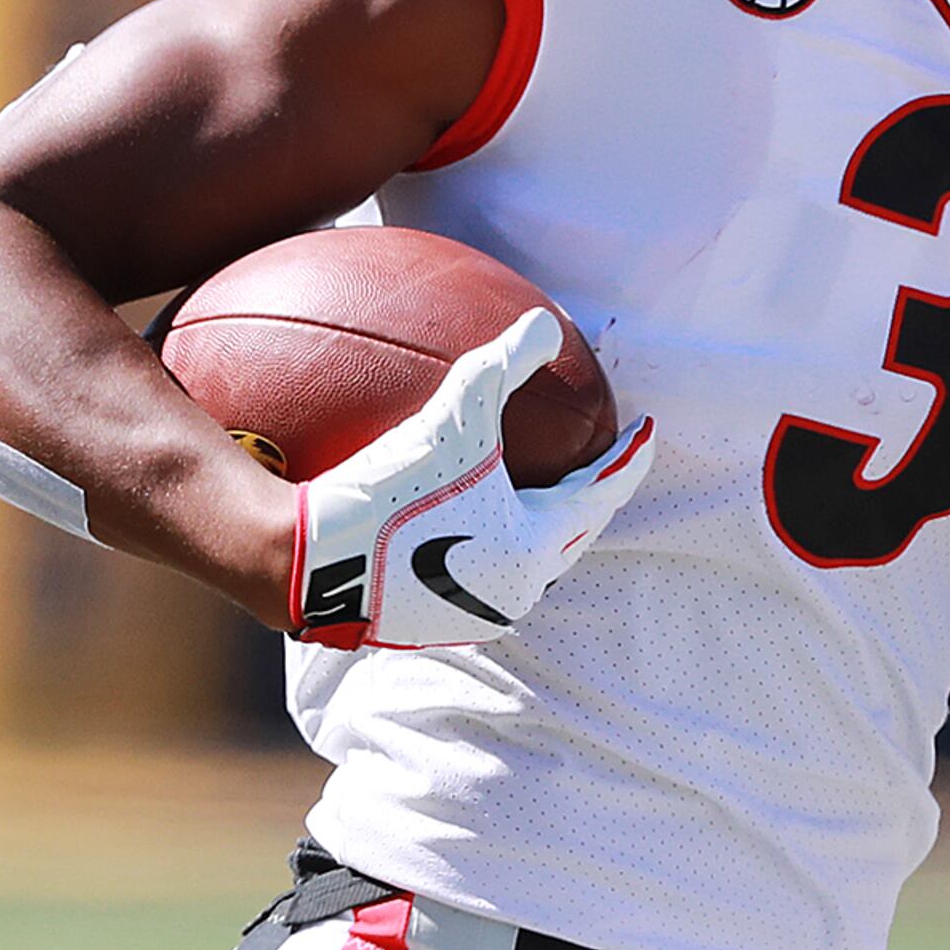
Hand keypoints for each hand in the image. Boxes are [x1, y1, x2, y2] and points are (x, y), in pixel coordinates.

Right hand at [289, 311, 656, 648]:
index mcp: (530, 550)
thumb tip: (546, 325)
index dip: (627, 461)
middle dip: (584, 501)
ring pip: (515, 563)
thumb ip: (503, 365)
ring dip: (526, 526)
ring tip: (527, 493)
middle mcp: (509, 594)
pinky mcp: (421, 623)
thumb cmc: (385, 490)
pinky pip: (466, 574)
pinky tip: (452, 515)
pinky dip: (475, 540)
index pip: (600, 498)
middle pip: (566, 538)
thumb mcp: (452, 417)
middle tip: (595, 467)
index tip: (644, 432)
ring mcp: (465, 616)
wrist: (306, 562)